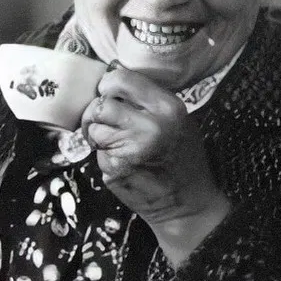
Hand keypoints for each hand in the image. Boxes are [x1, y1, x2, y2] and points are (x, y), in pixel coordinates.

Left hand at [81, 65, 230, 262]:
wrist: (187, 204)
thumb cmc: (182, 159)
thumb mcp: (177, 120)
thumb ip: (147, 100)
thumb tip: (111, 76)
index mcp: (167, 107)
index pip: (119, 78)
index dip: (108, 86)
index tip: (109, 94)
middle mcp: (149, 125)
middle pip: (100, 104)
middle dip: (97, 112)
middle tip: (106, 121)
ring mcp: (130, 147)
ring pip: (93, 127)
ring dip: (97, 134)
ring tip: (117, 143)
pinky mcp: (115, 167)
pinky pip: (96, 150)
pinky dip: (102, 154)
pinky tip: (120, 160)